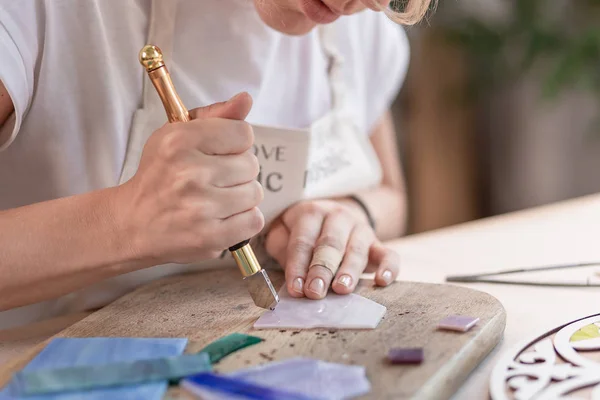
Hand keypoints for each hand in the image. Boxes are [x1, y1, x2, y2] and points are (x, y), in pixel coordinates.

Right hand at [118, 92, 263, 264]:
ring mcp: (200, 208)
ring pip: (255, 193)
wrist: (131, 224)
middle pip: (252, 165)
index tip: (219, 153)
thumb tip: (246, 99)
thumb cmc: (159, 176)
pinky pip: (254, 221)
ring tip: (217, 199)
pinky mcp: (210, 237)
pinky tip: (222, 217)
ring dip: (241, 197)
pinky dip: (243, 220)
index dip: (235, 144)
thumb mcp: (176, 135)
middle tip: (214, 180)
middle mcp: (190, 173)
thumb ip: (215, 116)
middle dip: (238, 171)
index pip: (243, 133)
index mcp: (180, 141)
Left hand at [264, 199, 399, 298]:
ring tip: (341, 290)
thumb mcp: (284, 231)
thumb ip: (280, 248)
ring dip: (349, 271)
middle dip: (321, 270)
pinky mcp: (377, 243)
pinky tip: (382, 280)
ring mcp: (360, 229)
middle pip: (329, 245)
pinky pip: (388, 254)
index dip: (297, 266)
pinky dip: (388, 267)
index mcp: (311, 213)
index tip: (295, 289)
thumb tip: (284, 274)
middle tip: (315, 291)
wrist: (334, 215)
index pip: (302, 241)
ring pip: (356, 250)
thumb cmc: (303, 231)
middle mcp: (337, 217)